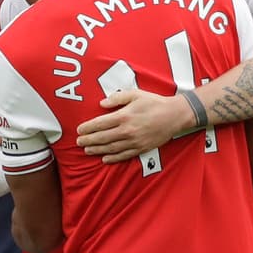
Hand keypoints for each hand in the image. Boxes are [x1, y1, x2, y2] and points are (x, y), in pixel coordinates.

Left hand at [75, 88, 192, 161]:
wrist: (175, 115)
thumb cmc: (154, 103)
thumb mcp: (135, 94)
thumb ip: (117, 98)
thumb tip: (101, 104)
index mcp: (124, 116)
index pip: (100, 123)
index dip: (88, 128)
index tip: (79, 130)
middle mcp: (127, 130)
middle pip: (102, 137)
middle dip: (89, 140)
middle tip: (78, 142)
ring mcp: (134, 141)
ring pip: (111, 148)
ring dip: (97, 150)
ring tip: (87, 150)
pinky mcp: (141, 148)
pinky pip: (124, 155)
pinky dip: (113, 158)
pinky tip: (104, 159)